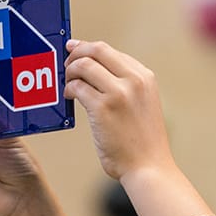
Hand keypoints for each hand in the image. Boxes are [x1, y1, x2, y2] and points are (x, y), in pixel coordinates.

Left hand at [64, 40, 173, 180]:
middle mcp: (134, 80)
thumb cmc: (142, 141)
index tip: (75, 50)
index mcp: (145, 77)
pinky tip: (69, 97)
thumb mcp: (143, 104)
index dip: (88, 48)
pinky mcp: (103, 108)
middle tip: (66, 63)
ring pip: (83, 66)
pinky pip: (77, 87)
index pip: (110, 51)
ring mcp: (119, 93)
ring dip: (69, 71)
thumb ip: (126, 85)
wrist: (148, 167)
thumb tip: (94, 71)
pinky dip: (68, 89)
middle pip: (96, 50)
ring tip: (66, 83)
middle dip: (76, 53)